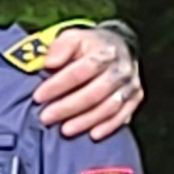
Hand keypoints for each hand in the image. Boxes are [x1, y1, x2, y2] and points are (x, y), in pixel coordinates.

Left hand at [34, 26, 143, 140]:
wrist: (117, 47)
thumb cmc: (87, 47)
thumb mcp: (72, 38)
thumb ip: (59, 47)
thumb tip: (50, 62)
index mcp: (105, 52)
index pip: (82, 70)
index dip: (59, 84)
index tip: (38, 96)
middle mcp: (121, 69)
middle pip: (96, 92)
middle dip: (68, 107)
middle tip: (45, 118)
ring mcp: (130, 84)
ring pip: (110, 106)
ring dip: (86, 120)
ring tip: (64, 130)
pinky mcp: (135, 97)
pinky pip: (124, 114)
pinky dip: (109, 126)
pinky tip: (93, 135)